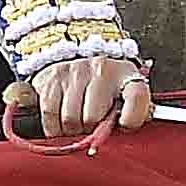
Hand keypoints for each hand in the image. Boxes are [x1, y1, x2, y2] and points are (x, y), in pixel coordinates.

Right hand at [12, 58, 152, 136]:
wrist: (79, 56)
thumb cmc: (106, 86)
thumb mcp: (126, 94)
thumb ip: (134, 113)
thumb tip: (126, 129)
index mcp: (126, 74)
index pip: (136, 97)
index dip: (131, 119)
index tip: (123, 125)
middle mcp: (101, 69)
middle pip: (91, 117)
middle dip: (90, 130)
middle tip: (91, 126)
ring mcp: (74, 71)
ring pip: (68, 119)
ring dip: (71, 130)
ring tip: (77, 124)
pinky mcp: (51, 78)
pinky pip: (49, 114)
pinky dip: (53, 127)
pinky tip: (61, 123)